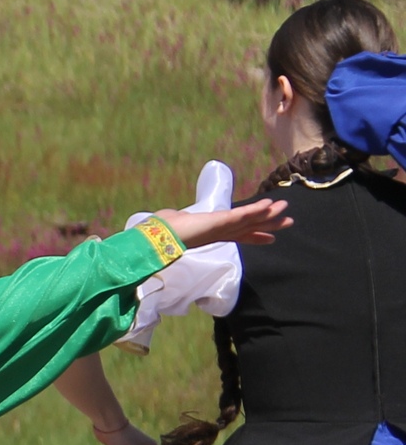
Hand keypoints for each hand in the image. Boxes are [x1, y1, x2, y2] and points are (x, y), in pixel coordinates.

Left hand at [160, 197, 290, 248]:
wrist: (157, 239)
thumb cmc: (163, 232)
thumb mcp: (176, 222)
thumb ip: (180, 219)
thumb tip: (173, 217)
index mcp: (213, 233)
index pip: (238, 235)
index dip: (255, 236)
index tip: (270, 239)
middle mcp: (220, 232)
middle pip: (250, 228)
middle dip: (269, 225)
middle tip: (289, 222)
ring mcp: (221, 228)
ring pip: (250, 220)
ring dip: (268, 214)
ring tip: (284, 208)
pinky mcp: (220, 222)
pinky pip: (242, 215)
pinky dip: (255, 210)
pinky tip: (269, 205)